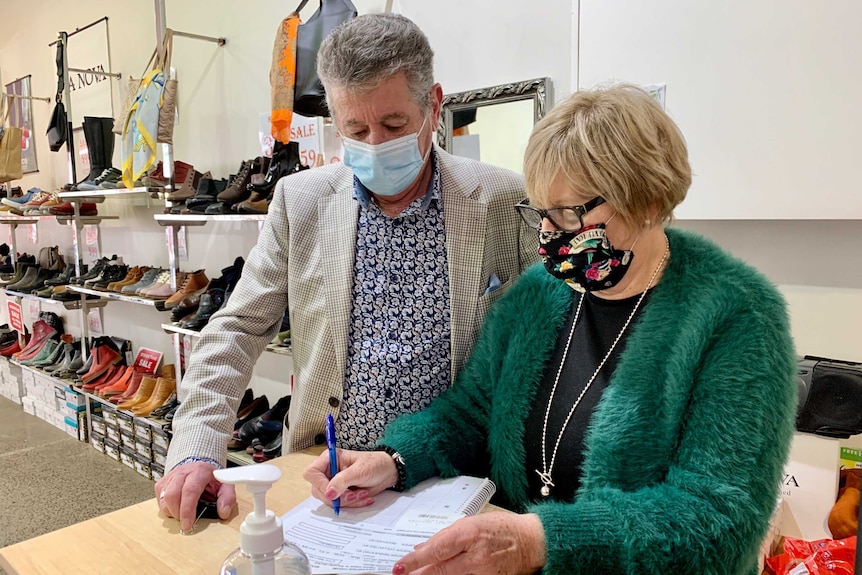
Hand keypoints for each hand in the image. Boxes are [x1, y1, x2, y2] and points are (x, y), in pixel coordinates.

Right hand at [155, 461, 235, 531]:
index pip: (190, 490)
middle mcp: (182, 472)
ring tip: (181, 515)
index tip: (187, 524)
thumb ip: (228, 498)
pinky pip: (159, 499)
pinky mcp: (162, 483)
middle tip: (185, 523)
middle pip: (172, 494)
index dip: (187, 509)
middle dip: (177, 513)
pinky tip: (175, 508)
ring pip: (163, 498)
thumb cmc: (210, 478)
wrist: (199, 466)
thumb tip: (223, 512)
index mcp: (199, 472)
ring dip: (171, 512)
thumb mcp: (225, 484)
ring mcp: (170, 477)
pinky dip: (165, 508)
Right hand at [302, 449, 397, 508]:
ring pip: (329, 500)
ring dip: (347, 501)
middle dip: (338, 496)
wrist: (387, 472)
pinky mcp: (340, 493)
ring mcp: (333, 483)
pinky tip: (363, 497)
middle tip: (354, 495)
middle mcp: (328, 471)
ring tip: (362, 494)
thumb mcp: (359, 471)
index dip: (320, 484)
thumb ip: (342, 481)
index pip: (312, 473)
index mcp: (329, 459)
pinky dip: (352, 504)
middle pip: (318, 490)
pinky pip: (339, 504)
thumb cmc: (375, 464)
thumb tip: (328, 493)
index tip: (334, 492)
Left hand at [392, 513, 545, 574]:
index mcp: (470, 533)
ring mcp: (483, 573)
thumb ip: (446, 536)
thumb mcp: (471, 523)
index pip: (436, 550)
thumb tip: (422, 549)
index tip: (398, 567)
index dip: (414, 561)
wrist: (531, 543)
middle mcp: (476, 557)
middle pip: (440, 571)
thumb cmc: (502, 528)